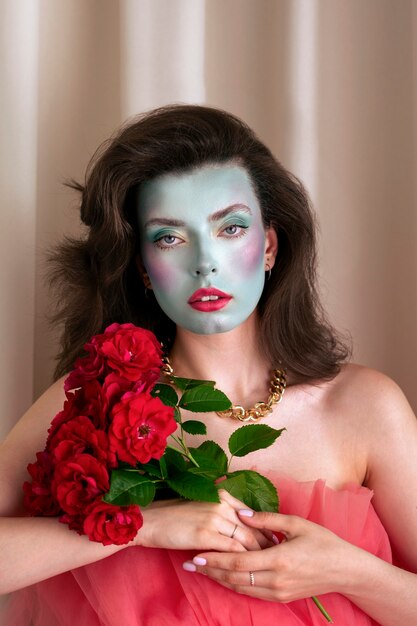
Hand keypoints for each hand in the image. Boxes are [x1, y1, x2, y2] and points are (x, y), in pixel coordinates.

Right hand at [136, 490, 275, 552]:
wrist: (153, 520)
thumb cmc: (177, 515)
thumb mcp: (204, 505)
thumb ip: (223, 510)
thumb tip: (244, 525)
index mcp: (223, 495)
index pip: (251, 514)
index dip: (265, 529)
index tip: (274, 542)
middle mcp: (221, 503)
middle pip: (252, 527)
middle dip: (265, 544)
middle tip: (275, 557)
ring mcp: (214, 518)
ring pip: (245, 539)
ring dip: (256, 555)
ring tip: (264, 566)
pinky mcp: (205, 534)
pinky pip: (230, 550)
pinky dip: (240, 561)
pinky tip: (245, 570)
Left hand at [183, 509, 355, 601]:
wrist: (345, 571)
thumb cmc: (323, 542)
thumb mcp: (296, 524)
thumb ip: (266, 519)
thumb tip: (240, 512)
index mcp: (278, 558)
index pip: (237, 561)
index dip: (214, 559)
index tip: (195, 555)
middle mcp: (275, 579)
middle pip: (234, 577)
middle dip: (210, 571)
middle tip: (188, 565)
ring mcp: (278, 591)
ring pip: (240, 588)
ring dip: (219, 579)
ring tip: (201, 571)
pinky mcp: (282, 597)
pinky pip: (252, 593)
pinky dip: (235, 585)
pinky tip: (224, 577)